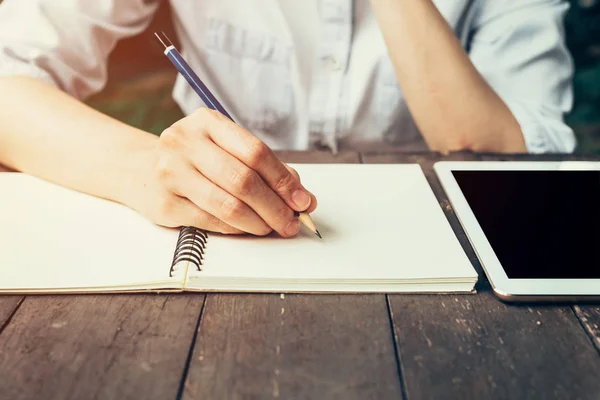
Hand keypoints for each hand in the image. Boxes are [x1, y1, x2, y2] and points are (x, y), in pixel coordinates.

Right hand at [130, 108, 316, 236]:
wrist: (139, 168)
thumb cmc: (194, 159)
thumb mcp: (225, 149)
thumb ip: (264, 167)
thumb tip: (302, 196)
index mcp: (207, 122)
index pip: (255, 152)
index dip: (283, 180)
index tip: (303, 200)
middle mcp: (185, 142)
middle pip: (243, 180)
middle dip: (275, 206)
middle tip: (291, 221)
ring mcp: (171, 172)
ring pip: (228, 205)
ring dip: (258, 222)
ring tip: (272, 228)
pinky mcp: (164, 203)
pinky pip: (211, 221)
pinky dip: (237, 229)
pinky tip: (248, 228)